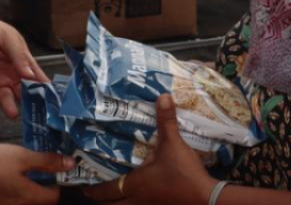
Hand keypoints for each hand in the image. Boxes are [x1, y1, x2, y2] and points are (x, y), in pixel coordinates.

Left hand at [0, 11, 47, 118]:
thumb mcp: (7, 37)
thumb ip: (19, 56)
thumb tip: (30, 75)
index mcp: (23, 63)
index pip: (38, 79)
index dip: (45, 90)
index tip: (52, 101)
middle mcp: (12, 76)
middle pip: (24, 94)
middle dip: (30, 104)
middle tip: (34, 113)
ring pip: (6, 99)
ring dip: (10, 107)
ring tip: (13, 113)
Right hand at [0, 143, 70, 204]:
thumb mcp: (22, 157)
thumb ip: (46, 161)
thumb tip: (70, 164)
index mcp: (29, 197)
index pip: (53, 196)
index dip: (55, 182)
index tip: (50, 168)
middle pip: (38, 200)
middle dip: (40, 186)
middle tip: (34, 168)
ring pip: (23, 201)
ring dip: (25, 189)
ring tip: (17, 172)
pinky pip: (9, 201)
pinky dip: (11, 192)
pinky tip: (4, 179)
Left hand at [84, 95, 215, 204]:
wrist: (206, 198)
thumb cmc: (183, 172)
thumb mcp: (173, 144)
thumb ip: (166, 121)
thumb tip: (162, 96)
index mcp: (135, 184)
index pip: (106, 191)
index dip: (93, 190)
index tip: (84, 188)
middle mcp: (138, 201)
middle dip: (103, 202)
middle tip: (96, 194)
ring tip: (117, 197)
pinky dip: (137, 204)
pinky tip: (143, 199)